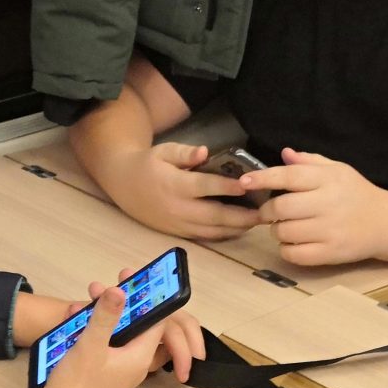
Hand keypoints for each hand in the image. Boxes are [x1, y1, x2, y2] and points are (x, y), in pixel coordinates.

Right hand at [41, 285, 169, 387]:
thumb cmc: (76, 386)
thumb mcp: (90, 345)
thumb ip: (105, 316)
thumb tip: (120, 289)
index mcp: (139, 355)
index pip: (156, 321)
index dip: (145, 298)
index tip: (130, 280)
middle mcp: (134, 362)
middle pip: (135, 325)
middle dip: (118, 305)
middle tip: (97, 289)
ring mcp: (119, 369)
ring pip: (116, 334)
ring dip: (101, 317)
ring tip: (77, 305)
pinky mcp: (104, 373)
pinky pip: (105, 345)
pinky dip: (93, 331)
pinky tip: (72, 324)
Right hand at [105, 142, 260, 241]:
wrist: (123, 184)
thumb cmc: (148, 164)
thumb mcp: (164, 151)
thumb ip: (185, 152)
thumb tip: (205, 151)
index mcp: (175, 184)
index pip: (207, 187)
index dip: (229, 187)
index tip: (250, 185)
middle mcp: (178, 208)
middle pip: (215, 216)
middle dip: (242, 217)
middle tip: (265, 213)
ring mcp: (178, 224)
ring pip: (212, 230)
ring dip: (236, 228)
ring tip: (257, 222)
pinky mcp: (177, 233)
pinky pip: (204, 237)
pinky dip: (223, 235)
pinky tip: (238, 229)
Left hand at [240, 148, 387, 265]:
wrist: (387, 223)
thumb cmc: (356, 193)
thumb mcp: (338, 170)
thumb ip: (309, 162)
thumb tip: (284, 153)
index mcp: (328, 179)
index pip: (289, 176)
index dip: (263, 178)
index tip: (244, 182)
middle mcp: (329, 203)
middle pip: (281, 208)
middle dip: (267, 212)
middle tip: (269, 213)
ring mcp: (331, 230)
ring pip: (285, 233)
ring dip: (276, 231)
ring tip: (284, 227)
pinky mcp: (331, 253)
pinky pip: (295, 254)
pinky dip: (286, 250)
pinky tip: (294, 243)